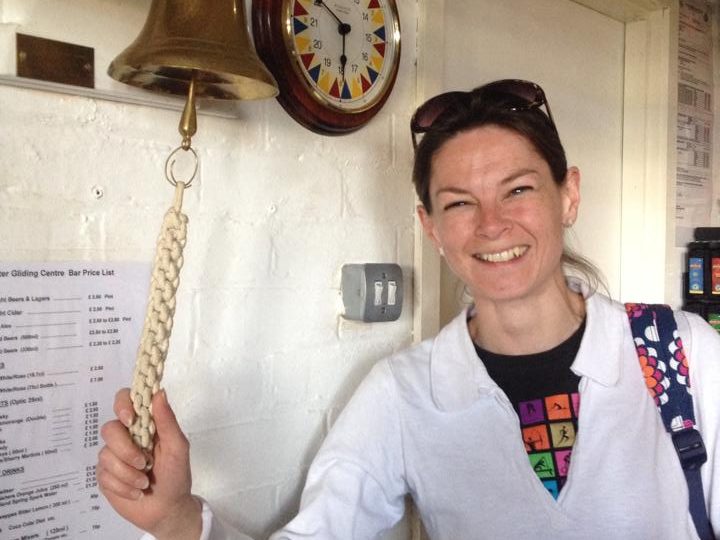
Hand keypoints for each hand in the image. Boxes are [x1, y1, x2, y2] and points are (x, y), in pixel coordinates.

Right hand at [97, 388, 201, 539]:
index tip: (130, 419)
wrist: (166, 509)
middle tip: (143, 463)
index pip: (125, 400)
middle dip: (126, 449)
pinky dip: (123, 486)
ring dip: (127, 473)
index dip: (122, 404)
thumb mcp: (178, 447)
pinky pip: (104, 475)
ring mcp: (113, 456)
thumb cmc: (176, 475)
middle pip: (110, 429)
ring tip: (144, 482)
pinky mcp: (105, 475)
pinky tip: (136, 491)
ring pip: (105, 454)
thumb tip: (159, 392)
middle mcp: (126, 436)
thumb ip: (167, 421)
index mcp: (145, 424)